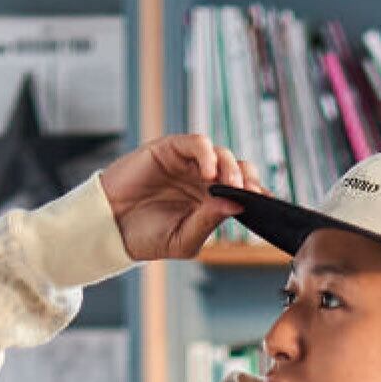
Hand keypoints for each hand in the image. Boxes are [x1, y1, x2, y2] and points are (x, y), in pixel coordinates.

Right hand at [98, 134, 265, 262]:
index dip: (258, 195)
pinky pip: (197, 143)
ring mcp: (188, 164)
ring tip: (229, 183)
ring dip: (232, 167)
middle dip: (250, 178)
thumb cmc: (147, 236)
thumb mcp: (185, 238)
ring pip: (222, 153)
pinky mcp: (170, 149)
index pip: (243, 192)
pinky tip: (210, 173)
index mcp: (211, 203)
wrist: (112, 227)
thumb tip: (237, 203)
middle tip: (252, 193)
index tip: (267, 205)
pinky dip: (208, 154)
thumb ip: (210, 221)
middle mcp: (203, 181)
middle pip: (239, 168)